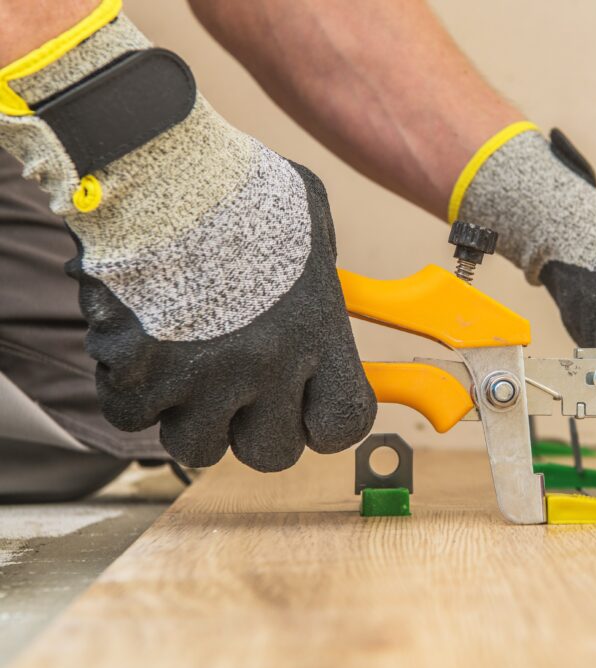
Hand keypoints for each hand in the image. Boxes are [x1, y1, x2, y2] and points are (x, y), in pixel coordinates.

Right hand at [0, 10, 374, 469]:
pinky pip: (131, 415)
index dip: (325, 422)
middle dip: (254, 429)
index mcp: (318, 334)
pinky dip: (129, 391)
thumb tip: (330, 297)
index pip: (344, 424)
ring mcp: (202, 375)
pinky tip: (136, 347)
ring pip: (196, 446)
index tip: (307, 408)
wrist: (161, 162)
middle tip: (237, 392)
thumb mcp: (311, 223)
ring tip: (182, 363)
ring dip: (188, 414)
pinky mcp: (138, 371)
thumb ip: (323, 278)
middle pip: (271, 455)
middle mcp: (268, 367)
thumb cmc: (239, 184)